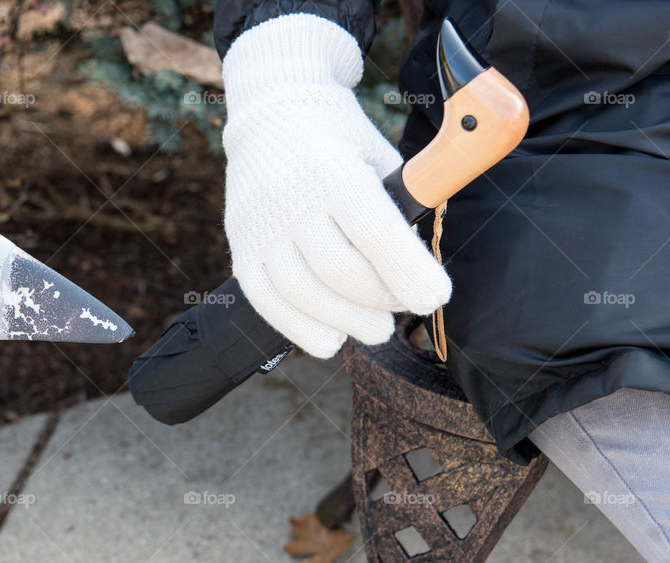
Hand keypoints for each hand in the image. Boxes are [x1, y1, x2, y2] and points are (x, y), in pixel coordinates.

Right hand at [221, 13, 451, 357]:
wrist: (271, 109)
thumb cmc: (340, 139)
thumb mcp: (380, 157)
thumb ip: (400, 211)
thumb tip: (419, 275)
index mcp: (333, 168)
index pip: (375, 231)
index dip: (409, 273)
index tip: (435, 297)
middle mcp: (290, 195)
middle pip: (339, 270)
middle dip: (381, 301)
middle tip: (401, 310)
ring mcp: (259, 223)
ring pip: (301, 292)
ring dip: (346, 321)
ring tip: (375, 328)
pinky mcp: (239, 244)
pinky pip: (265, 299)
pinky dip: (299, 328)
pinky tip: (330, 339)